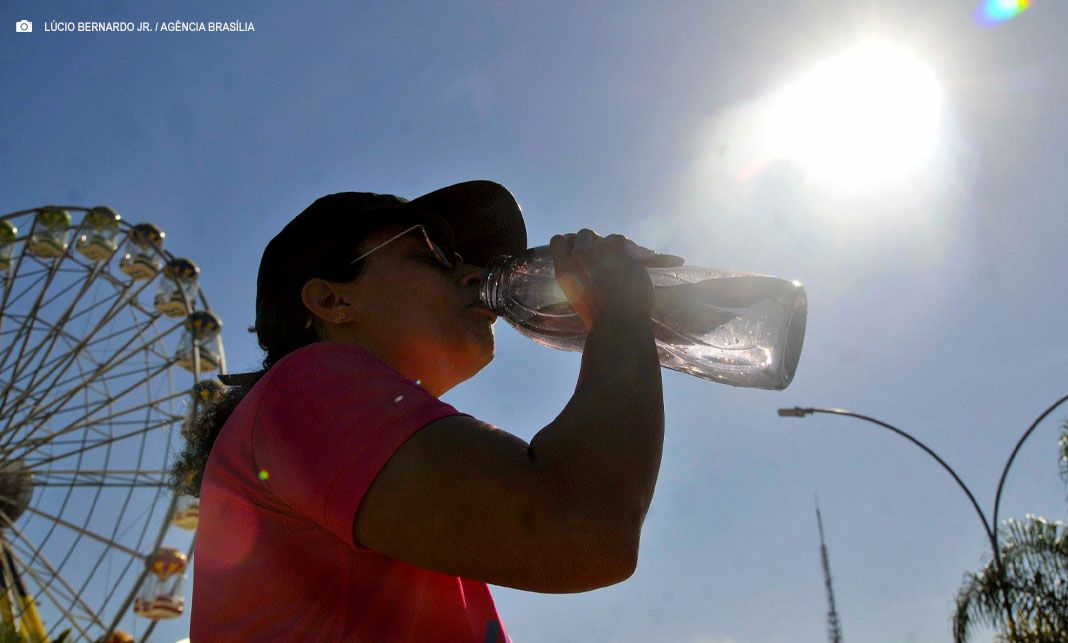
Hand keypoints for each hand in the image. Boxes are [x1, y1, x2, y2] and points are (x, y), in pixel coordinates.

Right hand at [549, 229, 684, 329]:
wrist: (619, 323)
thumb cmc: (599, 320)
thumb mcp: (576, 296)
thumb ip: (577, 277)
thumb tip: (587, 267)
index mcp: (563, 270)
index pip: (558, 241)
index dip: (570, 242)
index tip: (578, 248)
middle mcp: (578, 257)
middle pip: (583, 234)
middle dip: (594, 243)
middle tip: (605, 257)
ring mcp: (598, 252)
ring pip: (604, 237)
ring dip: (612, 246)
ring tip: (621, 262)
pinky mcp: (618, 249)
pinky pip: (622, 241)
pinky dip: (629, 248)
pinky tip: (634, 259)